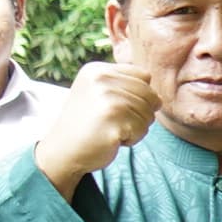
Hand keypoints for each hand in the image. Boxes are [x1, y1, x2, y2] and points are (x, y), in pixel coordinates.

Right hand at [35, 61, 162, 189]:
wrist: (63, 151)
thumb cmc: (88, 123)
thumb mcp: (97, 92)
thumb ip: (124, 84)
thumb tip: (159, 98)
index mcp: (97, 70)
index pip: (145, 76)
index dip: (139, 95)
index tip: (114, 106)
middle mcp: (101, 80)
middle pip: (151, 95)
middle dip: (139, 113)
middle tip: (112, 121)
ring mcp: (107, 100)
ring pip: (149, 114)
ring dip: (135, 127)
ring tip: (109, 128)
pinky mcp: (113, 120)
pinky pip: (142, 129)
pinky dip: (131, 139)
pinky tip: (110, 139)